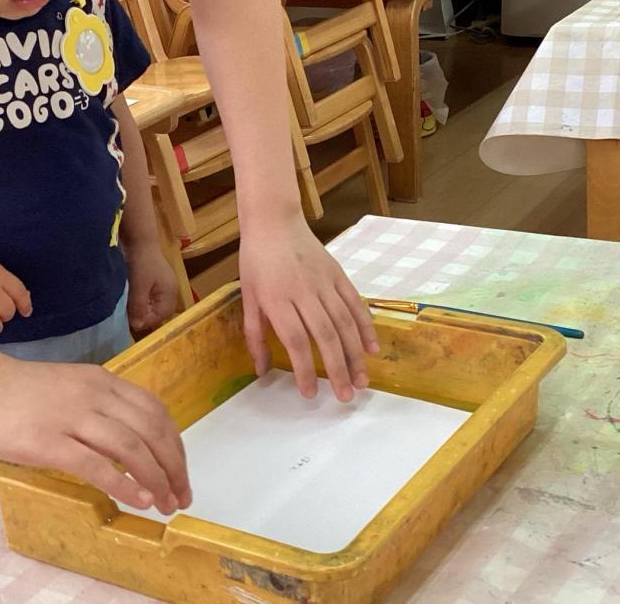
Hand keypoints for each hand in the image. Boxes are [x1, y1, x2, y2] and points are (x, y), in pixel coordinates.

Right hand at [0, 354, 190, 514]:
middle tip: (180, 496)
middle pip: (151, 431)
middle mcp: (95, 396)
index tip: (181, 472)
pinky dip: (123, 484)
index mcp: (103, 381)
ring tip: (164, 504)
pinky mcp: (49, 441)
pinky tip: (137, 499)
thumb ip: (99, 407)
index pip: (155, 412)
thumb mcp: (71, 387)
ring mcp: (73, 417)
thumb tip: (130, 444)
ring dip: (156, 479)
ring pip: (131, 448)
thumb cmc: (19, 390)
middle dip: (173, 467)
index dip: (175, 445)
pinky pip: (96, 465)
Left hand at [125, 242, 178, 335]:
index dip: (145, 321)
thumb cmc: (141, 262)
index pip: (161, 316)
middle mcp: (169, 291)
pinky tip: (129, 296)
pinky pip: (148, 296)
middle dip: (143, 315)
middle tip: (128, 314)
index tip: (130, 320)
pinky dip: (139, 299)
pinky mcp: (154, 281)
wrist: (139, 239)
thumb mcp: (139, 286)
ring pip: (152, 304)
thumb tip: (136, 326)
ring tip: (127, 305)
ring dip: (140, 307)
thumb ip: (138, 306)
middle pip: (158, 312)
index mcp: (170, 293)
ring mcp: (162, 285)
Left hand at [238, 217, 379, 402]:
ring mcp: (324, 281)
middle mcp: (304, 291)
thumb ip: (254, 335)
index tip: (310, 394)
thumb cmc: (256, 262)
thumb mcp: (247, 297)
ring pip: (344, 322)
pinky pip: (355, 303)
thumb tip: (261, 370)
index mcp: (277, 299)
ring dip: (355, 354)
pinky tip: (372, 349)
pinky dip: (365, 326)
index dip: (304, 369)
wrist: (274, 222)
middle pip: (325, 335)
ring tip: (361, 381)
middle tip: (345, 397)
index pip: (295, 340)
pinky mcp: (338, 273)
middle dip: (338, 369)